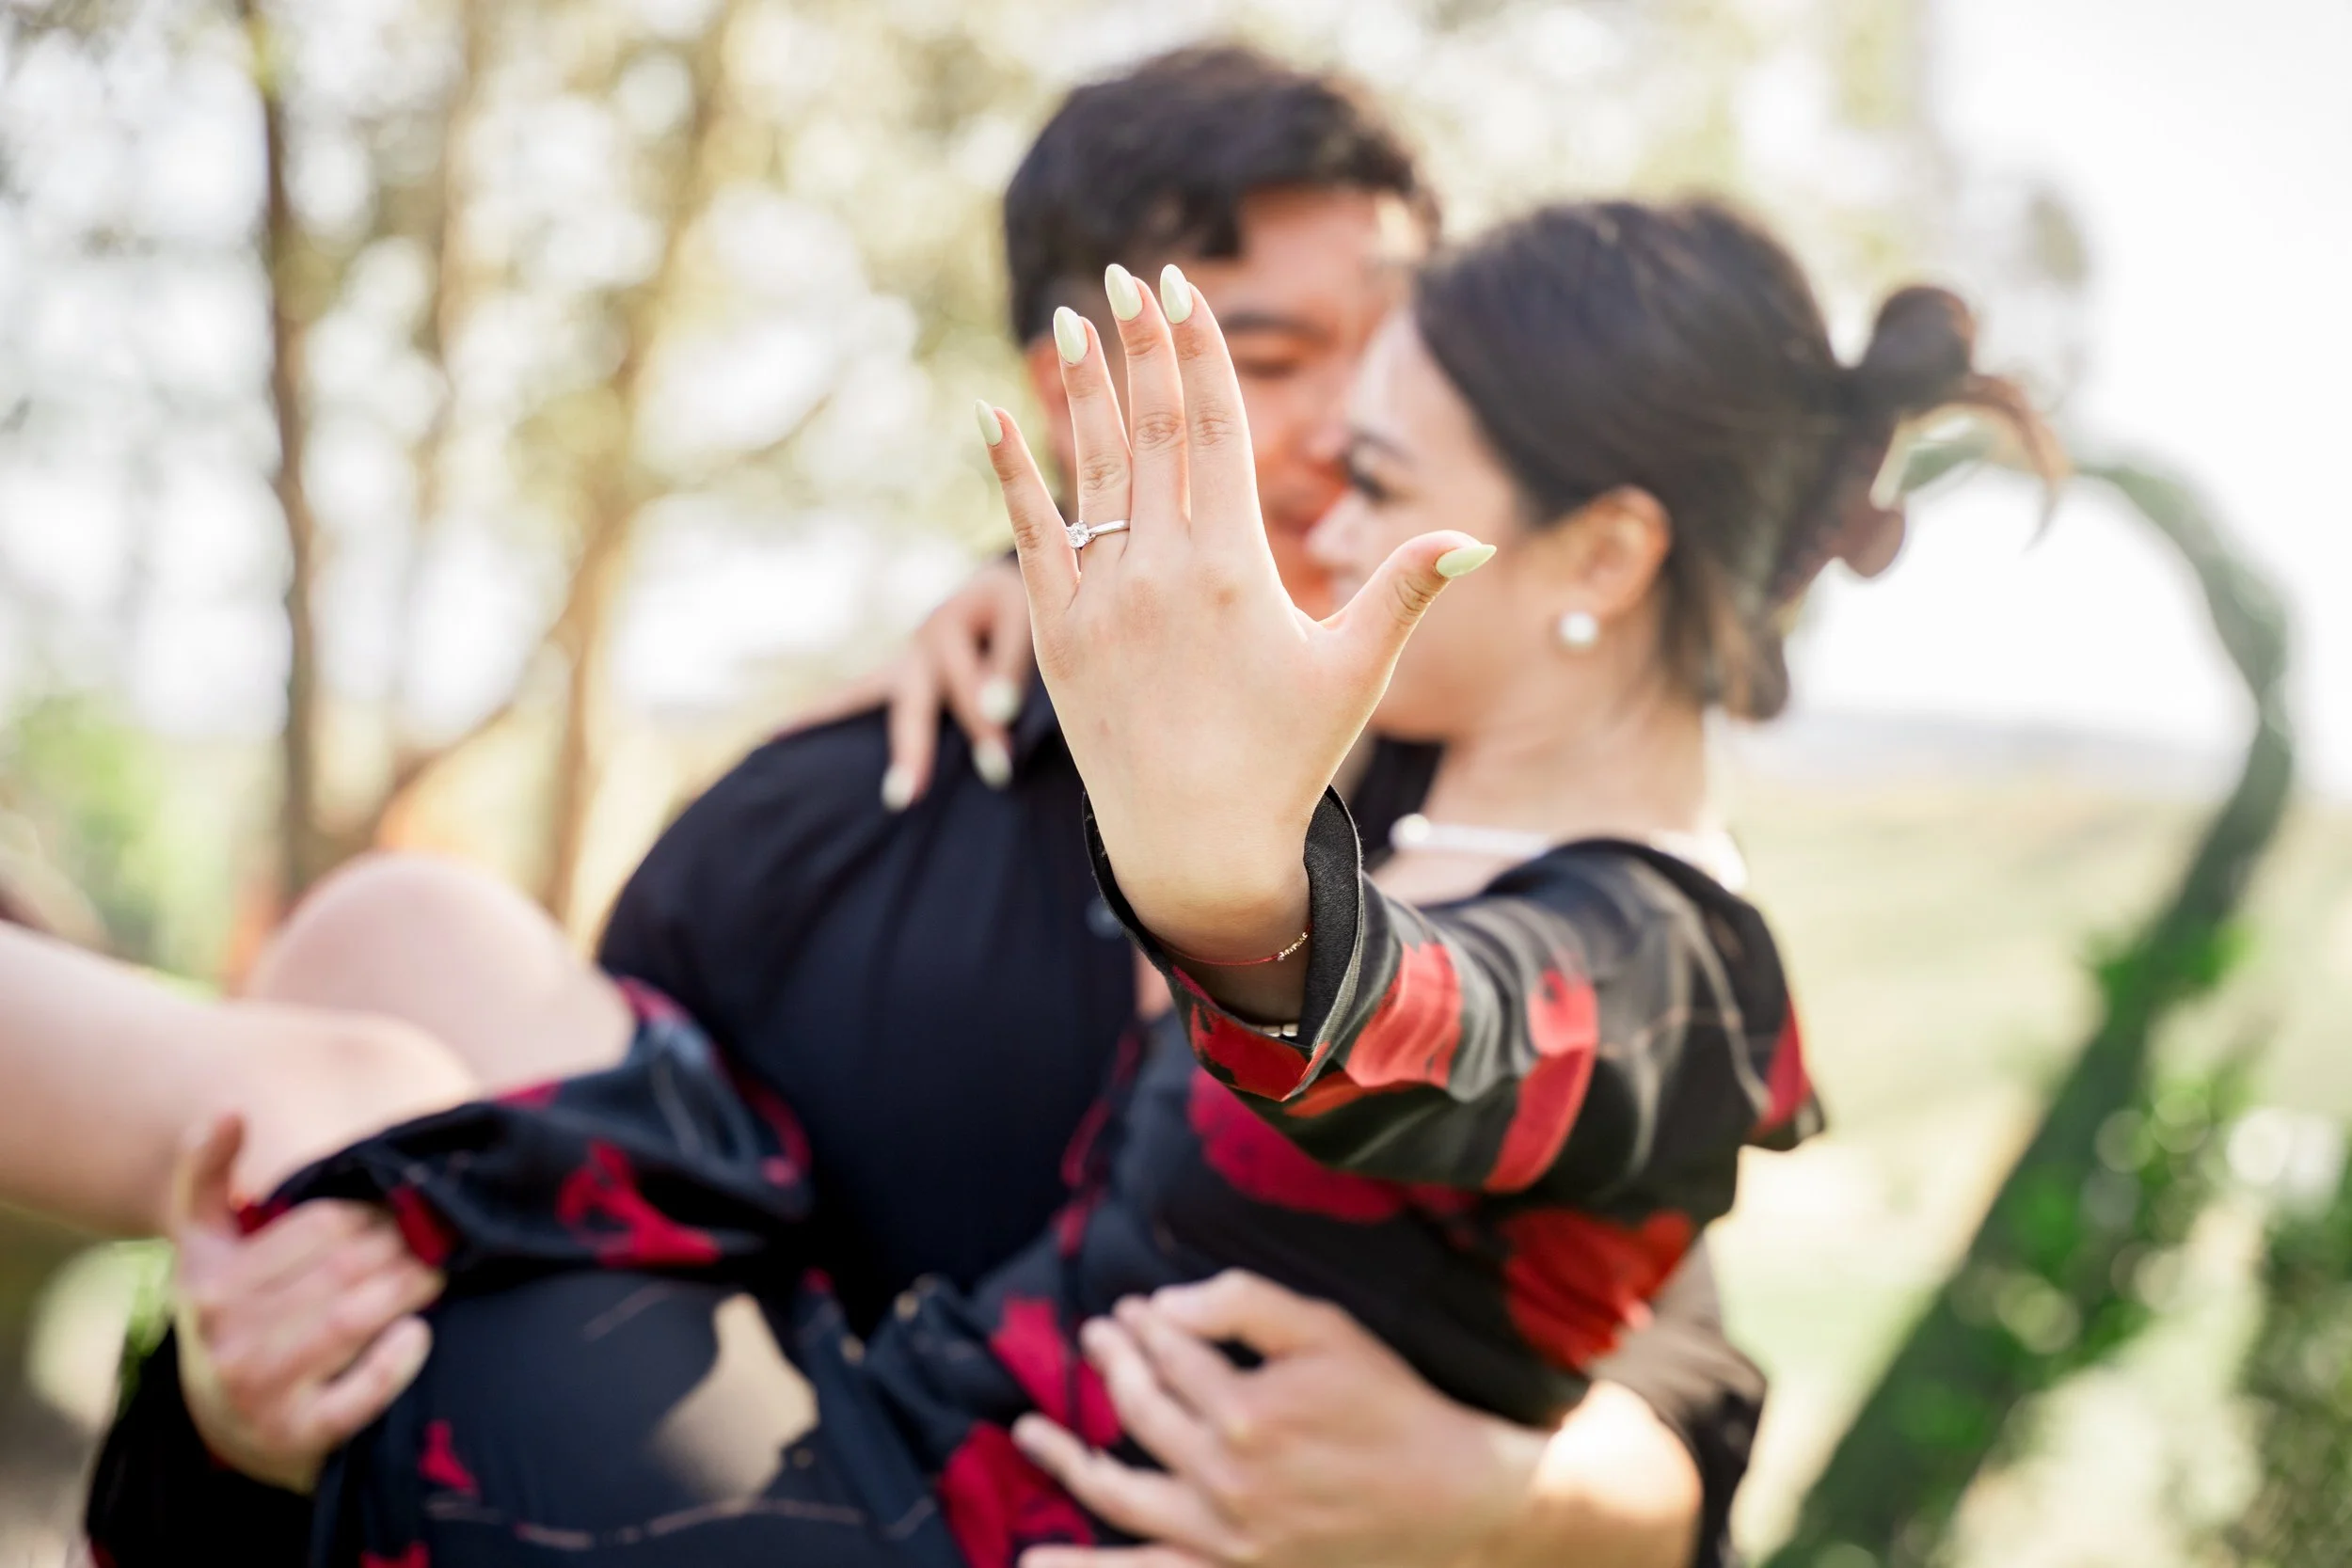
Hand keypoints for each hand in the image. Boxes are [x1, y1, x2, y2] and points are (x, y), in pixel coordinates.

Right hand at [170, 1114, 441, 1492]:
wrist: (235, 1424)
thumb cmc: (239, 1313)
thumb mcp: (208, 1248)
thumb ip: (205, 1176)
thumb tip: (228, 1109)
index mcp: (206, 1280)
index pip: (318, 1224)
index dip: (372, 1210)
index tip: (403, 1206)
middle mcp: (222, 1338)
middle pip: (343, 1268)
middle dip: (402, 1245)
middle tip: (440, 1235)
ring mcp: (256, 1392)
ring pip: (354, 1317)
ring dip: (411, 1287)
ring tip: (439, 1270)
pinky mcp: (295, 1437)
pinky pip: (360, 1391)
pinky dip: (397, 1358)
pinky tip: (419, 1334)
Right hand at [780, 559, 1032, 807]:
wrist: (1000, 588)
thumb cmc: (1020, 608)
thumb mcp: (1024, 619)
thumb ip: (1014, 664)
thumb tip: (997, 714)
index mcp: (957, 624)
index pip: (968, 683)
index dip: (983, 722)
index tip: (998, 768)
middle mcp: (922, 641)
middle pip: (910, 700)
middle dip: (911, 749)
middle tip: (903, 797)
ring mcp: (902, 660)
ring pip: (862, 697)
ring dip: (840, 731)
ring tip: (806, 764)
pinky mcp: (892, 676)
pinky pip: (849, 698)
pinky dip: (816, 716)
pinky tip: (777, 736)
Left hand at [979, 265, 1488, 965]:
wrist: (1194, 847)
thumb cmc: (1284, 762)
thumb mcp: (1354, 674)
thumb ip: (1406, 592)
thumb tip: (1475, 538)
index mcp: (1236, 570)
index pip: (1213, 431)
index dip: (1197, 353)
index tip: (1181, 290)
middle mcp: (1161, 575)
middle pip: (1149, 432)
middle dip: (1139, 345)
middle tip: (1126, 275)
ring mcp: (1101, 604)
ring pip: (1089, 473)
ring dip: (1080, 390)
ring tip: (1070, 318)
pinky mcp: (1057, 637)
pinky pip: (1029, 537)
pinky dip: (1012, 475)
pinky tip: (992, 419)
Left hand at [1011, 1271, 1538, 1567]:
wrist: (1451, 1500)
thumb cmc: (1391, 1406)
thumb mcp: (1328, 1330)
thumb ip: (1243, 1303)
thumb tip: (1166, 1303)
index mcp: (1246, 1409)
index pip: (1168, 1353)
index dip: (1145, 1323)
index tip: (1134, 1309)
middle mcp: (1225, 1477)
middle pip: (1140, 1410)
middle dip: (1112, 1365)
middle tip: (1097, 1337)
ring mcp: (1224, 1535)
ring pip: (1118, 1492)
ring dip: (1066, 1457)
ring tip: (1025, 1431)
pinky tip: (1033, 1561)